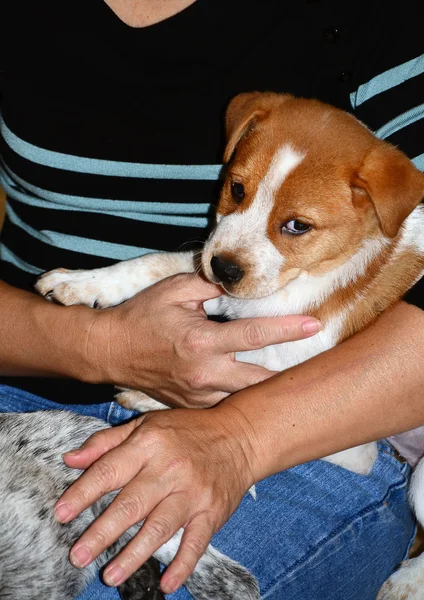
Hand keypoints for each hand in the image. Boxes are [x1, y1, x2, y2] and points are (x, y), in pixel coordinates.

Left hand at [55, 405, 256, 593]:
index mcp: (149, 444)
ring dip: (134, 555)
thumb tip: (70, 459)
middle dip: (101, 533)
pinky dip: (183, 564)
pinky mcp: (213, 511)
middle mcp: (170, 468)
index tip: (61, 515)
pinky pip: (196, 542)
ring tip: (110, 575)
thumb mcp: (146, 425)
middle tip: (78, 555)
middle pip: (131, 505)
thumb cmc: (186, 431)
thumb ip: (106, 442)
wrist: (239, 435)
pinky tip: (166, 583)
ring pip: (159, 527)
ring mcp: (193, 492)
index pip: (109, 471)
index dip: (83, 494)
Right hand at [90, 273, 320, 406]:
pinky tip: (258, 396)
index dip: (288, 329)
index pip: (255, 334)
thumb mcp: (173, 290)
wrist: (110, 350)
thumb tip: (239, 285)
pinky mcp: (191, 406)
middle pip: (260, 380)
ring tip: (295, 386)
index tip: (314, 324)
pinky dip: (242, 401)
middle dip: (289, 377)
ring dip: (269, 392)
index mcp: (202, 340)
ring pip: (245, 400)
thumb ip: (210, 286)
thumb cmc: (142, 316)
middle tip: (318, 370)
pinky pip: (224, 407)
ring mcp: (198, 395)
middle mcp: (204, 372)